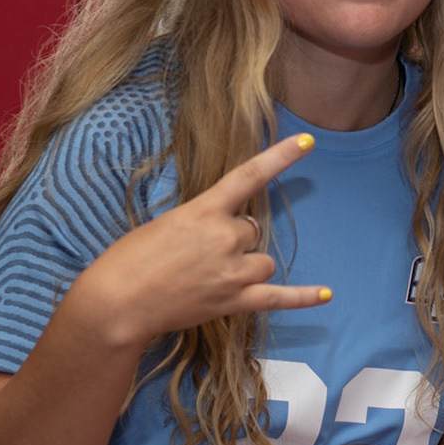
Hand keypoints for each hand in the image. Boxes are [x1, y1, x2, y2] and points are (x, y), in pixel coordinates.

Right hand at [70, 133, 329, 347]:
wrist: (117, 302)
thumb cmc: (129, 259)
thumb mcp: (167, 223)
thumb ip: (202, 222)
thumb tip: (226, 235)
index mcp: (204, 210)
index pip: (249, 176)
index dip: (280, 157)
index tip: (307, 142)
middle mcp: (224, 237)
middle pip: (252, 229)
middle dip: (234, 239)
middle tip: (199, 254)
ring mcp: (232, 271)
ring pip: (262, 261)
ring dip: (246, 265)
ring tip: (210, 277)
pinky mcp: (234, 301)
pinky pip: (278, 298)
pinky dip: (303, 297)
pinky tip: (327, 293)